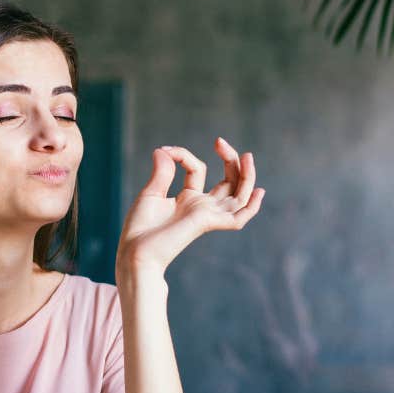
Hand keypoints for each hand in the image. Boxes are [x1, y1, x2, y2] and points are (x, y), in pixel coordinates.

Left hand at [116, 137, 263, 278]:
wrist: (135, 251)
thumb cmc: (140, 229)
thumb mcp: (151, 194)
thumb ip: (162, 172)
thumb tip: (163, 150)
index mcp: (187, 199)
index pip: (198, 170)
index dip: (184, 155)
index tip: (166, 150)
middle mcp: (201, 207)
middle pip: (228, 181)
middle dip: (229, 160)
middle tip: (220, 141)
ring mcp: (207, 215)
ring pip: (238, 195)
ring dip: (246, 176)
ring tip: (248, 155)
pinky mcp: (208, 223)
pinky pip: (238, 218)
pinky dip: (251, 207)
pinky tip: (258, 192)